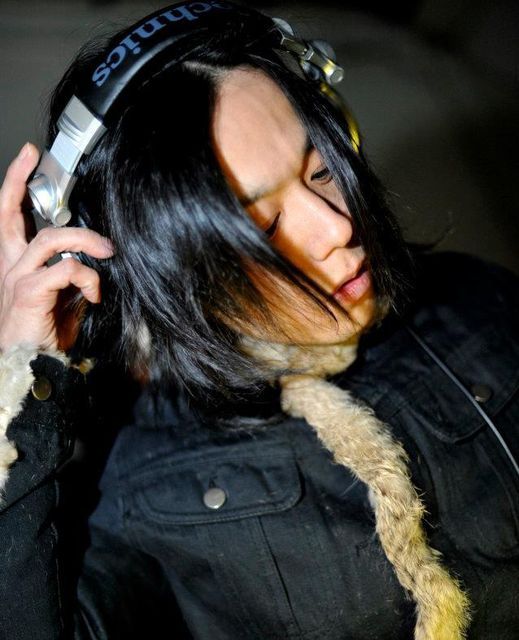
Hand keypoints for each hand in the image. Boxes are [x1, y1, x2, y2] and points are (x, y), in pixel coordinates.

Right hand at [0, 142, 114, 352]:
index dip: (16, 184)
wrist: (33, 366)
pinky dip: (87, 277)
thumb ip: (72, 273)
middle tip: (36, 158)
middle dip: (21, 181)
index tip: (28, 157)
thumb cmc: (46, 333)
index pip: (12, 217)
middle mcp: (12, 266)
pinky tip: (94, 295)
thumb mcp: (63, 297)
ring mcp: (17, 278)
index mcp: (18, 264)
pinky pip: (65, 270)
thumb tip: (94, 257)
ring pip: (50, 238)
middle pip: (11, 214)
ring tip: (106, 251)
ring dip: (85, 241)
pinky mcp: (29, 292)